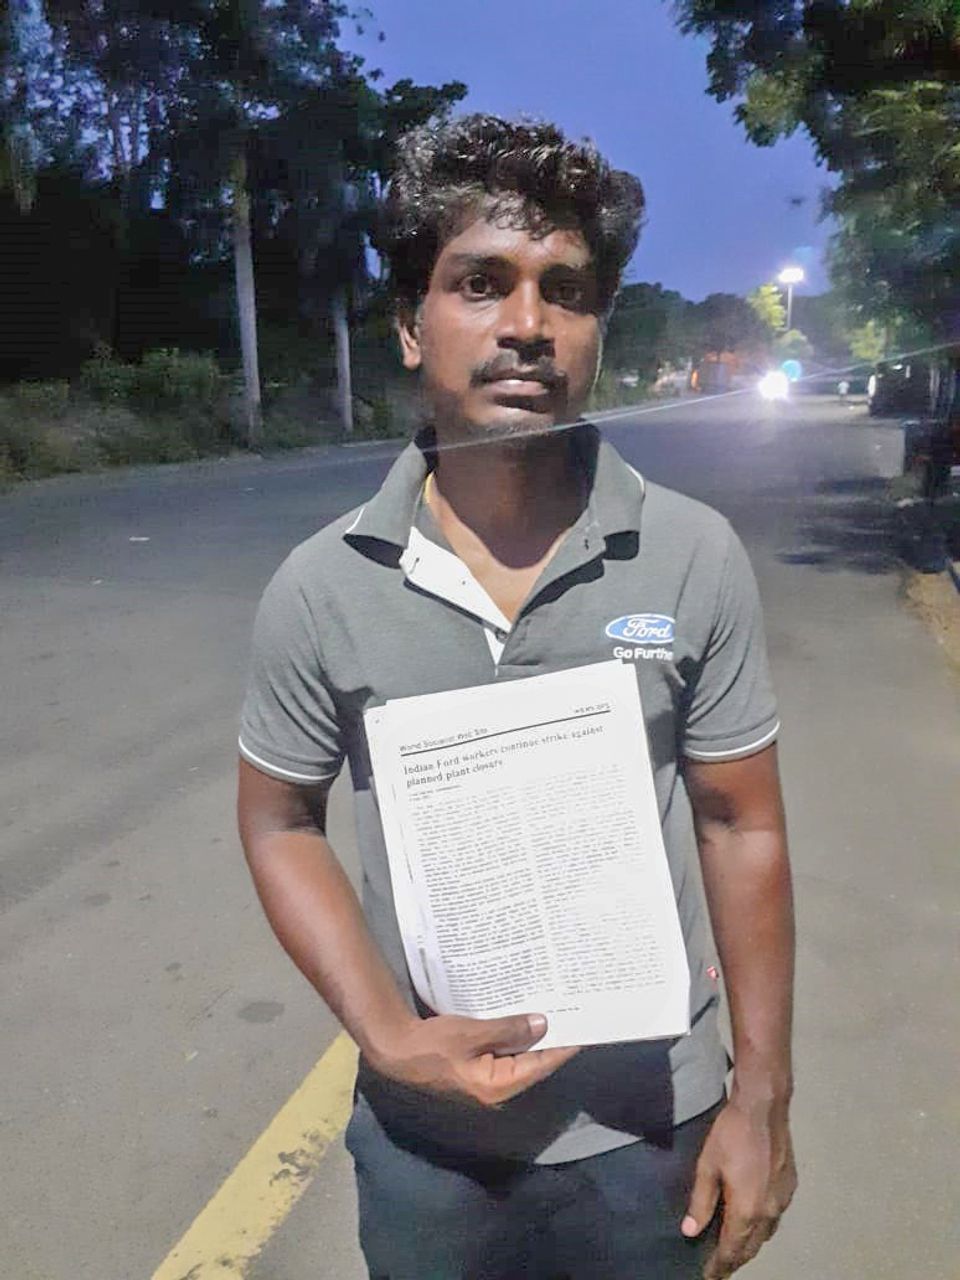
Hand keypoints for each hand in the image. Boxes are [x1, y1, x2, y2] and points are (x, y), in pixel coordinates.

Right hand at [368, 1011, 579, 1107]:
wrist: (395, 1049)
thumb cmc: (432, 1045)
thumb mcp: (471, 1033)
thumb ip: (507, 1029)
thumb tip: (542, 1024)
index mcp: (497, 1086)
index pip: (539, 1066)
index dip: (562, 1048)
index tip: (583, 1031)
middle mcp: (495, 1089)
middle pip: (531, 1064)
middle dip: (550, 1042)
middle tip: (570, 1016)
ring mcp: (484, 1081)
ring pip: (517, 1059)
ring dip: (531, 1039)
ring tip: (552, 1013)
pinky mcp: (474, 1070)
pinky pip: (502, 1055)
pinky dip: (513, 1038)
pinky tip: (520, 1019)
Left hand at [680, 1097, 796, 1278]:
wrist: (764, 1108)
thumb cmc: (731, 1134)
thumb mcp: (707, 1166)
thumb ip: (700, 1202)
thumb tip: (690, 1231)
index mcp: (747, 1210)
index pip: (732, 1250)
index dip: (719, 1266)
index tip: (708, 1275)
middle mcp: (769, 1212)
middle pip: (751, 1247)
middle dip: (734, 1259)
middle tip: (718, 1267)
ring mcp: (783, 1201)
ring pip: (766, 1234)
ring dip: (749, 1244)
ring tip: (733, 1248)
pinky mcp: (789, 1187)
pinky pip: (775, 1218)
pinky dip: (761, 1227)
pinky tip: (752, 1221)